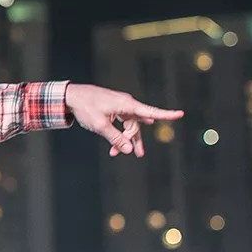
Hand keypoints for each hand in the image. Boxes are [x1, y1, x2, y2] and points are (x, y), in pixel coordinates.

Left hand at [64, 83, 183, 157]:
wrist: (71, 96)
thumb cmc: (86, 108)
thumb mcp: (100, 126)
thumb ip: (115, 138)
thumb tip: (129, 150)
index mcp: (126, 104)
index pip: (150, 111)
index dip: (166, 114)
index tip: (181, 114)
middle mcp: (126, 104)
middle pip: (136, 125)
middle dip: (133, 140)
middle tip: (136, 154)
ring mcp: (119, 105)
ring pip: (128, 126)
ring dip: (124, 139)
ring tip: (117, 153)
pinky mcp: (113, 108)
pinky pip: (121, 123)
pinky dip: (117, 133)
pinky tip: (117, 142)